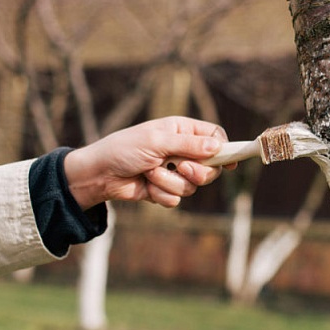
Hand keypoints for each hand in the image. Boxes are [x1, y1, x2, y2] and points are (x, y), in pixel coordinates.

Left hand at [64, 116, 232, 208]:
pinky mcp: (167, 189)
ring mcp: (176, 171)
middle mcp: (183, 151)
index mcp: (182, 131)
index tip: (230, 163)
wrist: (99, 174)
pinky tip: (146, 186)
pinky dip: (161, 194)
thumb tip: (218, 147)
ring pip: (194, 185)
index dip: (226, 149)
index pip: (215, 137)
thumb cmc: (124, 149)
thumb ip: (189, 145)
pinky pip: (177, 198)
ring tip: (150, 173)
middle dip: (197, 172)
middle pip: (212, 167)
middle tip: (181, 167)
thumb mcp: (157, 141)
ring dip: (170, 182)